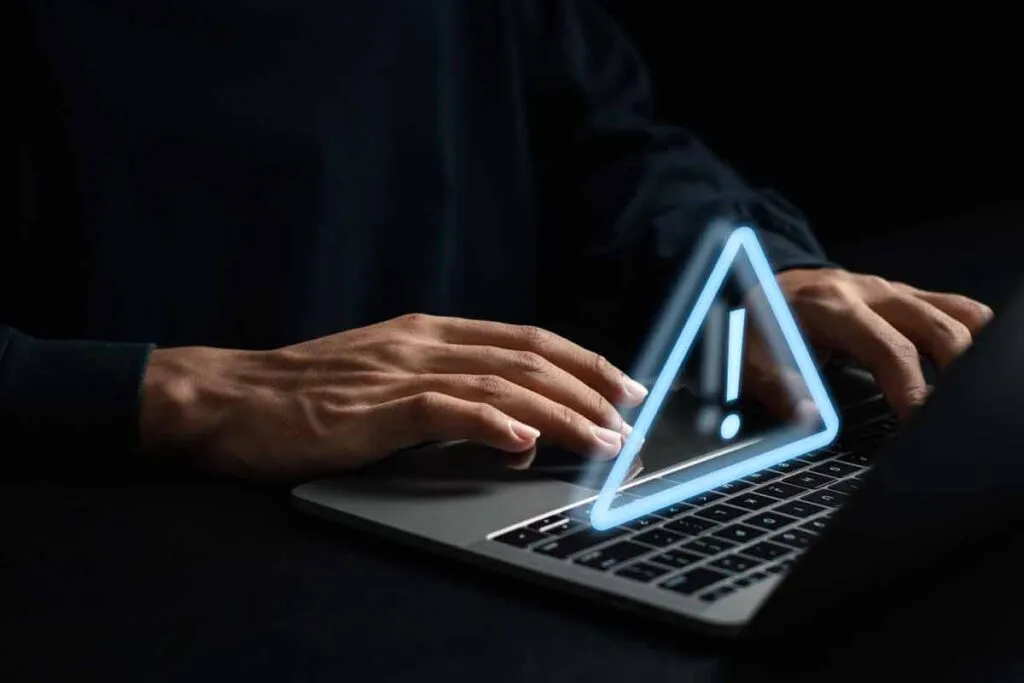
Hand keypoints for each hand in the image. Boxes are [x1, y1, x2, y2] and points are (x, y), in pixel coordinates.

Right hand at [139, 314, 647, 477]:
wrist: (227, 396)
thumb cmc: (304, 392)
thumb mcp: (383, 376)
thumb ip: (443, 387)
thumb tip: (510, 419)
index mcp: (426, 332)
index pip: (524, 338)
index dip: (581, 359)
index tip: (622, 384)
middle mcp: (421, 344)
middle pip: (526, 358)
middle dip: (588, 387)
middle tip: (630, 416)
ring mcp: (398, 373)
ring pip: (500, 384)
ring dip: (560, 412)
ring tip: (602, 438)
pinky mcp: (372, 410)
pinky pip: (444, 411)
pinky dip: (492, 422)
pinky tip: (526, 440)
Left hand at [743, 268, 993, 420]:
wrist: (759, 282)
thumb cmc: (755, 324)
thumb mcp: (748, 358)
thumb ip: (777, 387)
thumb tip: (811, 418)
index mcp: (832, 304)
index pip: (889, 348)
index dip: (910, 389)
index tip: (918, 424)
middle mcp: (870, 291)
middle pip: (938, 328)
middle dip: (956, 374)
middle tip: (950, 418)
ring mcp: (893, 290)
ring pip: (958, 313)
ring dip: (971, 353)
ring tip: (964, 396)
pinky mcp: (905, 296)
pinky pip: (955, 309)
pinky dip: (971, 336)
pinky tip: (966, 368)